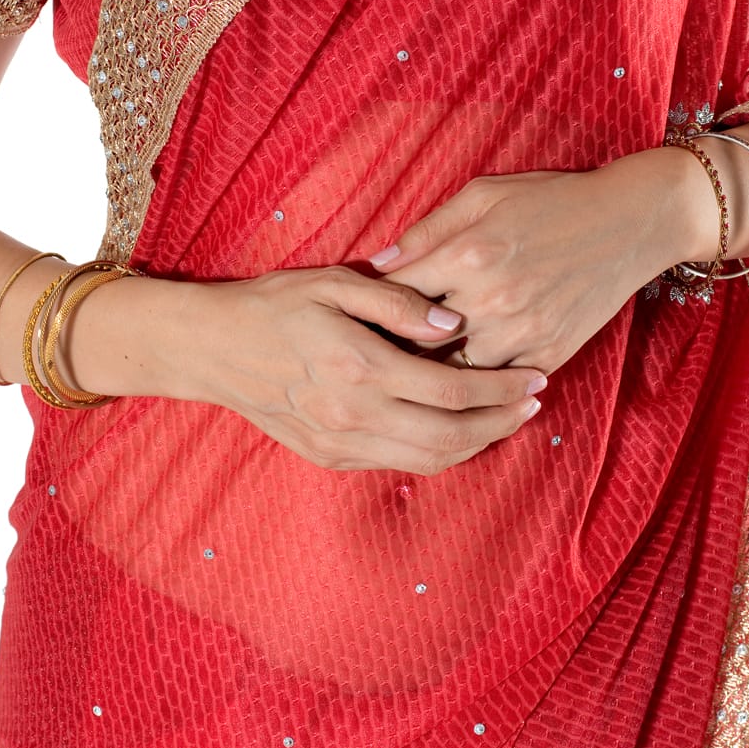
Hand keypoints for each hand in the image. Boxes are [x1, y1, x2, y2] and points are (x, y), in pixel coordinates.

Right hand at [148, 266, 545, 474]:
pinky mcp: (331, 458)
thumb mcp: (333, 282)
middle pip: (451, 437)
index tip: (535, 377)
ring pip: (429, 461)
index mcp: (360, 366)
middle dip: (502, 422)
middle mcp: (354, 414)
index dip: (502, 389)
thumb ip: (396, 301)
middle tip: (535, 403)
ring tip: (506, 420)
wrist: (213, 348)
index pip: (452, 390)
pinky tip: (457, 429)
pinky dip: (439, 453)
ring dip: (476, 445)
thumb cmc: (275, 305)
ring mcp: (341, 443)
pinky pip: (399, 465)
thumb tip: (451, 324)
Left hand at [368, 157, 691, 373]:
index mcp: (468, 253)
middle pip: (418, 341)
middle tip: (371, 350)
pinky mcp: (549, 354)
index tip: (359, 314)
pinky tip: (460, 375)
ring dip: (431, 370)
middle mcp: (492, 299)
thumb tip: (379, 262)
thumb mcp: (484, 194)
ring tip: (410, 367)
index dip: (371, 306)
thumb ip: (428, 229)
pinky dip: (476, 382)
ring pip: (453, 372)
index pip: (396, 293)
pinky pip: (497, 384)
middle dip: (392, 345)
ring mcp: (523, 333)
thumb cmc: (552, 200)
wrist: (630, 222)